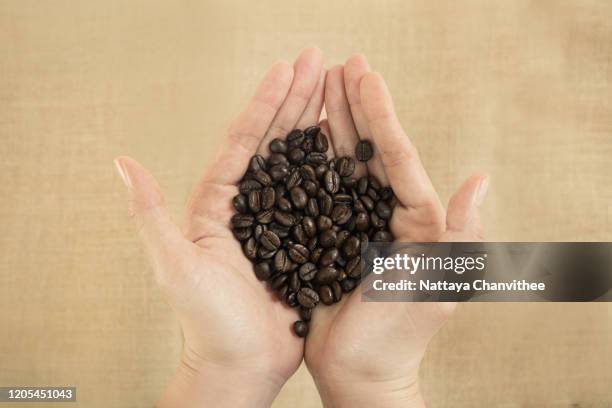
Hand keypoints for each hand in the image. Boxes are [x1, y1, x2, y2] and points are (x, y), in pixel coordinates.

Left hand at [114, 48, 324, 407]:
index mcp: (218, 205)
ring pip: (300, 162)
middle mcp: (248, 206)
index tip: (289, 68)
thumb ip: (151, 215)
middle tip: (322, 62)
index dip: (265, 104)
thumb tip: (121, 163)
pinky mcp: (302, 239)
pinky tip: (351, 145)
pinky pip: (320, 195)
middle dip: (296, 100)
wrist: (239, 366)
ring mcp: (277, 221)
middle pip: (274, 142)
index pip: (242, 142)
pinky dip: (335, 166)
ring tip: (340, 89)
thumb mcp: (175, 267)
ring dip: (318, 124)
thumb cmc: (206, 323)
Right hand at [305, 55, 488, 406]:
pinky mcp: (326, 236)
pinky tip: (299, 136)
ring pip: (341, 164)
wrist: (360, 368)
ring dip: (330, 124)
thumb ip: (461, 235)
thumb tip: (481, 178)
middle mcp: (385, 213)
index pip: (396, 157)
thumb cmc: (400, 333)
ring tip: (317, 87)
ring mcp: (353, 222)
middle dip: (353, 107)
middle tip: (338, 65)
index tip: (364, 75)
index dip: (380, 115)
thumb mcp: (439, 285)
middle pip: (367, 151)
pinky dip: (309, 161)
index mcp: (415, 218)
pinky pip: (317, 190)